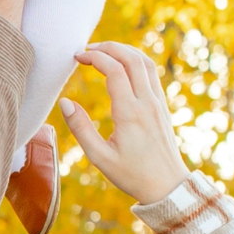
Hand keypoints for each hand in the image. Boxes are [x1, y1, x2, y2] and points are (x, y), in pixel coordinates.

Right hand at [58, 41, 190, 205]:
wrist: (168, 186)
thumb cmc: (132, 174)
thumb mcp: (99, 157)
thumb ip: (80, 128)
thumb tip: (65, 102)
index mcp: (130, 113)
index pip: (114, 70)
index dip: (94, 57)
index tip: (76, 57)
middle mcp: (147, 103)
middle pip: (131, 58)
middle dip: (108, 47)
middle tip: (87, 50)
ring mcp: (158, 103)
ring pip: (145, 62)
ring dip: (123, 51)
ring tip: (103, 52)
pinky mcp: (162, 106)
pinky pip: (151, 73)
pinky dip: (135, 61)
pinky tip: (121, 66)